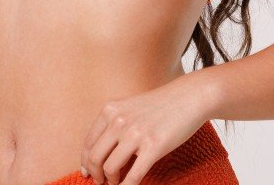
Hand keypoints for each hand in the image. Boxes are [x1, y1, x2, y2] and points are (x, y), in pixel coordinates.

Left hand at [80, 73, 210, 184]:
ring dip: (111, 182)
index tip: (87, 172)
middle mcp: (119, 121)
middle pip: (95, 157)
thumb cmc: (159, 105)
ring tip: (116, 184)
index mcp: (111, 110)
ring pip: (110, 168)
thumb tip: (101, 151)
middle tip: (101, 182)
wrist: (188, 97)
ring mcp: (136, 134)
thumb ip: (114, 124)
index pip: (88, 142)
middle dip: (96, 175)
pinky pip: (133, 176)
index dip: (86, 162)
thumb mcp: (129, 107)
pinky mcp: (153, 146)